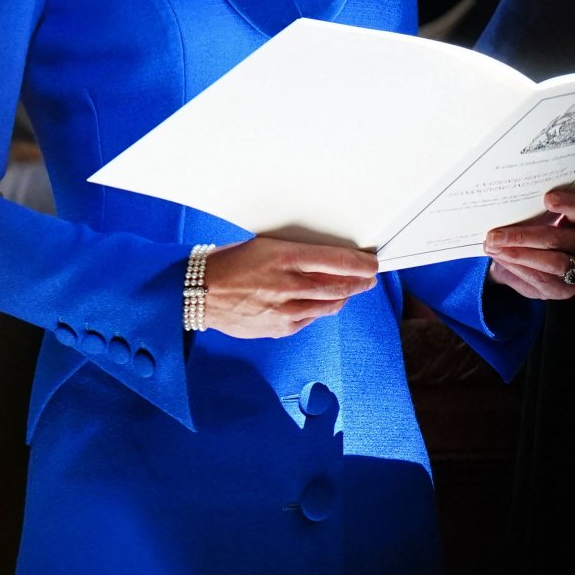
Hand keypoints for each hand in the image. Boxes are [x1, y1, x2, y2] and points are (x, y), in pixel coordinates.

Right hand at [203, 237, 378, 338]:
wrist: (201, 292)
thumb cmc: (231, 263)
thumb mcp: (265, 246)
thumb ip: (297, 254)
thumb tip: (326, 259)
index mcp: (286, 257)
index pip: (338, 262)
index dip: (362, 264)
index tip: (372, 263)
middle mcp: (290, 285)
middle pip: (340, 286)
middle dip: (360, 282)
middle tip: (369, 277)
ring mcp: (286, 310)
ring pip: (330, 305)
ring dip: (344, 297)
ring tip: (352, 290)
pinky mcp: (280, 328)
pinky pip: (311, 319)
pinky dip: (320, 310)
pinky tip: (322, 304)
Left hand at [484, 187, 574, 301]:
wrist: (523, 259)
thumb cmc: (532, 229)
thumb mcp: (533, 216)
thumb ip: (529, 209)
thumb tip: (504, 203)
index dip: (567, 203)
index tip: (547, 198)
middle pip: (559, 239)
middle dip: (523, 236)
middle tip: (495, 235)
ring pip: (554, 262)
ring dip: (520, 255)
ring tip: (495, 248)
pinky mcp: (569, 289)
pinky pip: (544, 280)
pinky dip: (519, 269)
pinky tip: (503, 260)